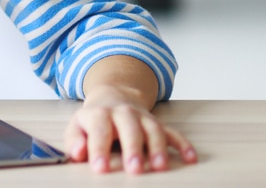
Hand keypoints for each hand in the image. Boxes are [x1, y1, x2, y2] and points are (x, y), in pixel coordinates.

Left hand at [64, 84, 197, 173]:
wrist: (112, 96)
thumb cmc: (93, 119)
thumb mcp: (77, 126)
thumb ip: (74, 141)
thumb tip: (78, 153)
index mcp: (100, 114)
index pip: (99, 131)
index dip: (99, 149)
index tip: (100, 168)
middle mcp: (123, 113)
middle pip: (130, 129)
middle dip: (133, 149)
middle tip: (134, 169)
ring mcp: (143, 118)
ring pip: (154, 130)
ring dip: (158, 148)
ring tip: (160, 167)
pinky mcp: (159, 124)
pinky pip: (174, 133)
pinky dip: (183, 145)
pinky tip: (191, 158)